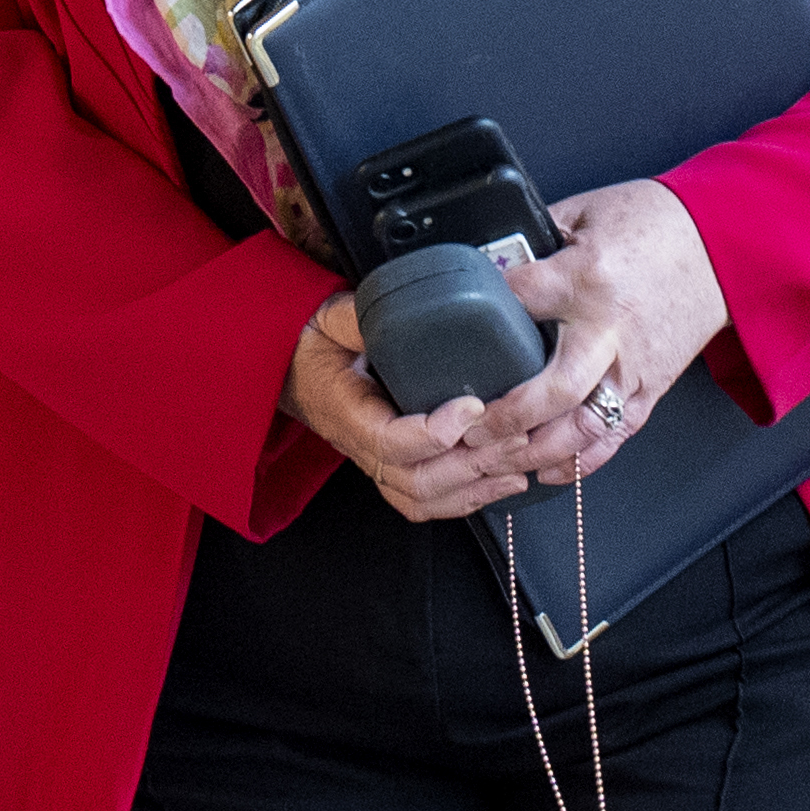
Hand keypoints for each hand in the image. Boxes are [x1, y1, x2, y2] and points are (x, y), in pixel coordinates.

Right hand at [277, 291, 535, 521]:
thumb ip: (364, 319)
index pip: (391, 442)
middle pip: (418, 480)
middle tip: (516, 434)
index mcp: (347, 414)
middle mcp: (362, 448)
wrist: (291, 367)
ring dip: (477, 487)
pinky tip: (502, 482)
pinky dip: (467, 498)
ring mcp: (376, 463)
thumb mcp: (333, 320)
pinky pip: (425, 499)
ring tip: (518, 464)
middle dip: (473, 464)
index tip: (473, 406)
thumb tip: (400, 310)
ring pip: (425, 498)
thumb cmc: (311, 344)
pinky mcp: (392, 467)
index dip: (436, 432)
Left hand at [483, 180, 727, 484]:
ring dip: (537, 451)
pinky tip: (546, 470)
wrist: (721, 246)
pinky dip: (580, 462)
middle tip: (470, 428)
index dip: (480, 309)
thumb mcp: (583, 212)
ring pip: (584, 427)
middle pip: (554, 389)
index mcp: (588, 277)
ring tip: (498, 458)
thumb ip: (535, 242)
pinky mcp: (650, 389)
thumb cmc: (654, 224)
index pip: (521, 299)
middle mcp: (610, 330)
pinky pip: (614, 437)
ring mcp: (632, 366)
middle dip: (508, 417)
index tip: (453, 322)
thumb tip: (486, 260)